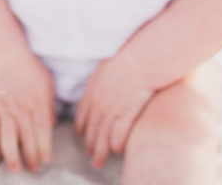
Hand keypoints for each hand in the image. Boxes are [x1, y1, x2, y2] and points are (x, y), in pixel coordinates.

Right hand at [0, 50, 55, 172]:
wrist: (6, 56)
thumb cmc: (31, 70)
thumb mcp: (48, 85)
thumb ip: (50, 107)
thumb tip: (52, 126)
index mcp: (38, 104)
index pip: (43, 133)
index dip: (44, 149)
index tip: (46, 160)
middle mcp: (21, 110)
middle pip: (26, 140)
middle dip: (31, 158)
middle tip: (34, 168)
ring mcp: (3, 110)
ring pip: (6, 140)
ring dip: (11, 157)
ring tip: (16, 168)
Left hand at [74, 50, 153, 167]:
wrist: (139, 62)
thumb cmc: (125, 61)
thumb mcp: (104, 70)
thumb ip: (98, 83)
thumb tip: (99, 87)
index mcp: (91, 93)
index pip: (81, 116)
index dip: (81, 129)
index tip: (82, 135)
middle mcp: (98, 105)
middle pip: (90, 131)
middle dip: (89, 145)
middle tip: (90, 155)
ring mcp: (112, 111)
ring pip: (102, 138)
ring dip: (100, 151)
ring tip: (99, 161)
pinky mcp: (126, 115)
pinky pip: (118, 136)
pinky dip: (117, 145)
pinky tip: (118, 150)